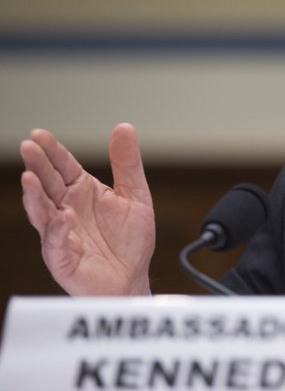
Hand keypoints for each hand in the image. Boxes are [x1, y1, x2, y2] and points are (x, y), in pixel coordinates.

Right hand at [19, 123, 154, 295]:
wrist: (133, 278)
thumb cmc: (130, 240)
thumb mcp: (135, 195)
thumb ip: (127, 163)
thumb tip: (124, 127)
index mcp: (82, 192)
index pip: (63, 167)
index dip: (52, 151)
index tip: (39, 134)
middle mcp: (66, 210)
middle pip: (48, 184)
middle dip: (37, 166)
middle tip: (28, 147)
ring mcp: (61, 234)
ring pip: (43, 212)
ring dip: (35, 196)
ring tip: (30, 178)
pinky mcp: (62, 258)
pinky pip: (57, 243)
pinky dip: (59, 230)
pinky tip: (63, 216)